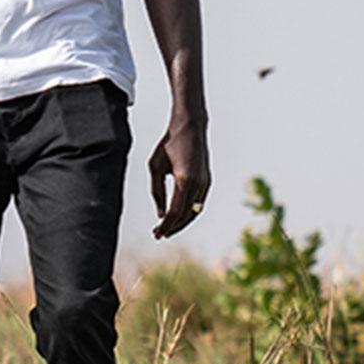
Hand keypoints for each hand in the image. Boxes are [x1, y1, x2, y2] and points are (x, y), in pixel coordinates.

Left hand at [149, 113, 209, 238]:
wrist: (190, 127)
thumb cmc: (169, 144)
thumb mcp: (155, 166)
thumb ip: (156, 191)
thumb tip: (161, 214)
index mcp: (185, 179)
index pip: (175, 211)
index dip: (165, 225)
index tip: (156, 234)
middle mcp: (199, 183)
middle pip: (186, 215)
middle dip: (173, 227)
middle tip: (159, 235)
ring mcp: (206, 182)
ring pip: (195, 212)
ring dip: (182, 223)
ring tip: (167, 229)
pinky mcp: (208, 181)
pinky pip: (199, 203)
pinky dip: (189, 213)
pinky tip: (177, 216)